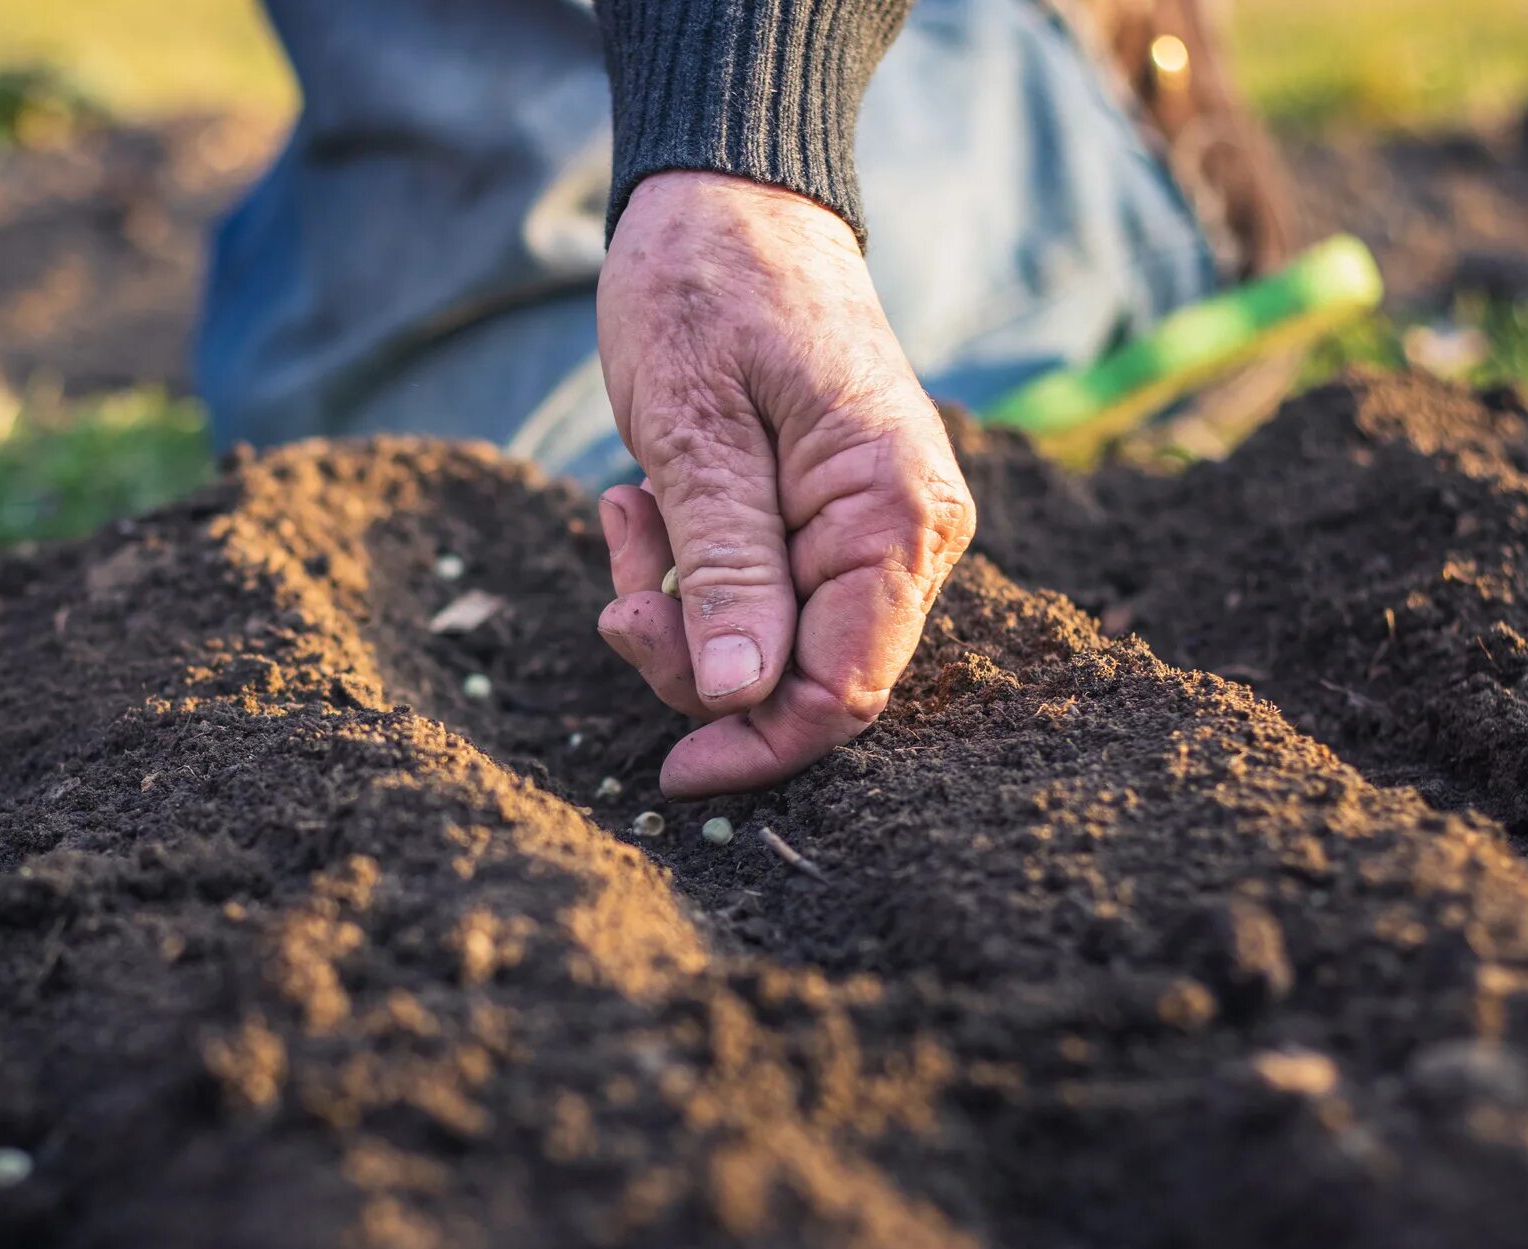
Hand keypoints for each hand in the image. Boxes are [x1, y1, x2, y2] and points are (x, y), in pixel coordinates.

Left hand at [593, 171, 975, 798]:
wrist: (729, 196)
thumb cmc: (708, 290)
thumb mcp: (695, 432)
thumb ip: (725, 567)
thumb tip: (740, 698)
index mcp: (896, 513)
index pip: (844, 689)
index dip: (758, 746)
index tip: (670, 773)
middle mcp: (909, 534)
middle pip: (806, 679)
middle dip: (697, 661)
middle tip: (618, 595)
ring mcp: (873, 530)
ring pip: (771, 645)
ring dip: (681, 608)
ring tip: (629, 511)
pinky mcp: (827, 523)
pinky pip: (757, 596)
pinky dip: (688, 573)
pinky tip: (644, 502)